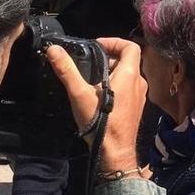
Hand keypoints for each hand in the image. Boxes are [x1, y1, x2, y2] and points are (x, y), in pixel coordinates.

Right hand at [47, 37, 146, 174]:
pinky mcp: (136, 108)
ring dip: (111, 72)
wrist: (115, 153)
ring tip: (91, 79)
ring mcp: (140, 96)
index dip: (114, 41)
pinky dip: (116, 85)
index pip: (130, 46)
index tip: (97, 46)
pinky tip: (99, 96)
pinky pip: (128, 88)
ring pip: (128, 75)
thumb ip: (67, 70)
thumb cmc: (101, 122)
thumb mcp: (79, 94)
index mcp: (130, 74)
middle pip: (128, 60)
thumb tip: (53, 49)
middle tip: (90, 63)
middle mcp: (139, 83)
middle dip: (109, 58)